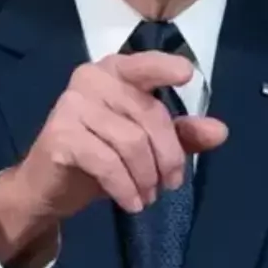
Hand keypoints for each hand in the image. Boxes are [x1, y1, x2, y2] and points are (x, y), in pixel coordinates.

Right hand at [0, 51, 228, 265]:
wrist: (47, 185)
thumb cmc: (100, 154)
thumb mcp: (146, 145)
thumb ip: (180, 134)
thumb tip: (220, 131)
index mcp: (114, 71)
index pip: (143, 64)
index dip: (164, 68)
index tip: (187, 75)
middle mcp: (90, 78)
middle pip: (148, 114)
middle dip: (168, 156)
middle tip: (170, 185)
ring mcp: (71, 104)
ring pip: (131, 142)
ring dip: (147, 178)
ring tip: (149, 196)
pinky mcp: (59, 135)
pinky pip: (107, 163)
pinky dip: (126, 188)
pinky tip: (132, 203)